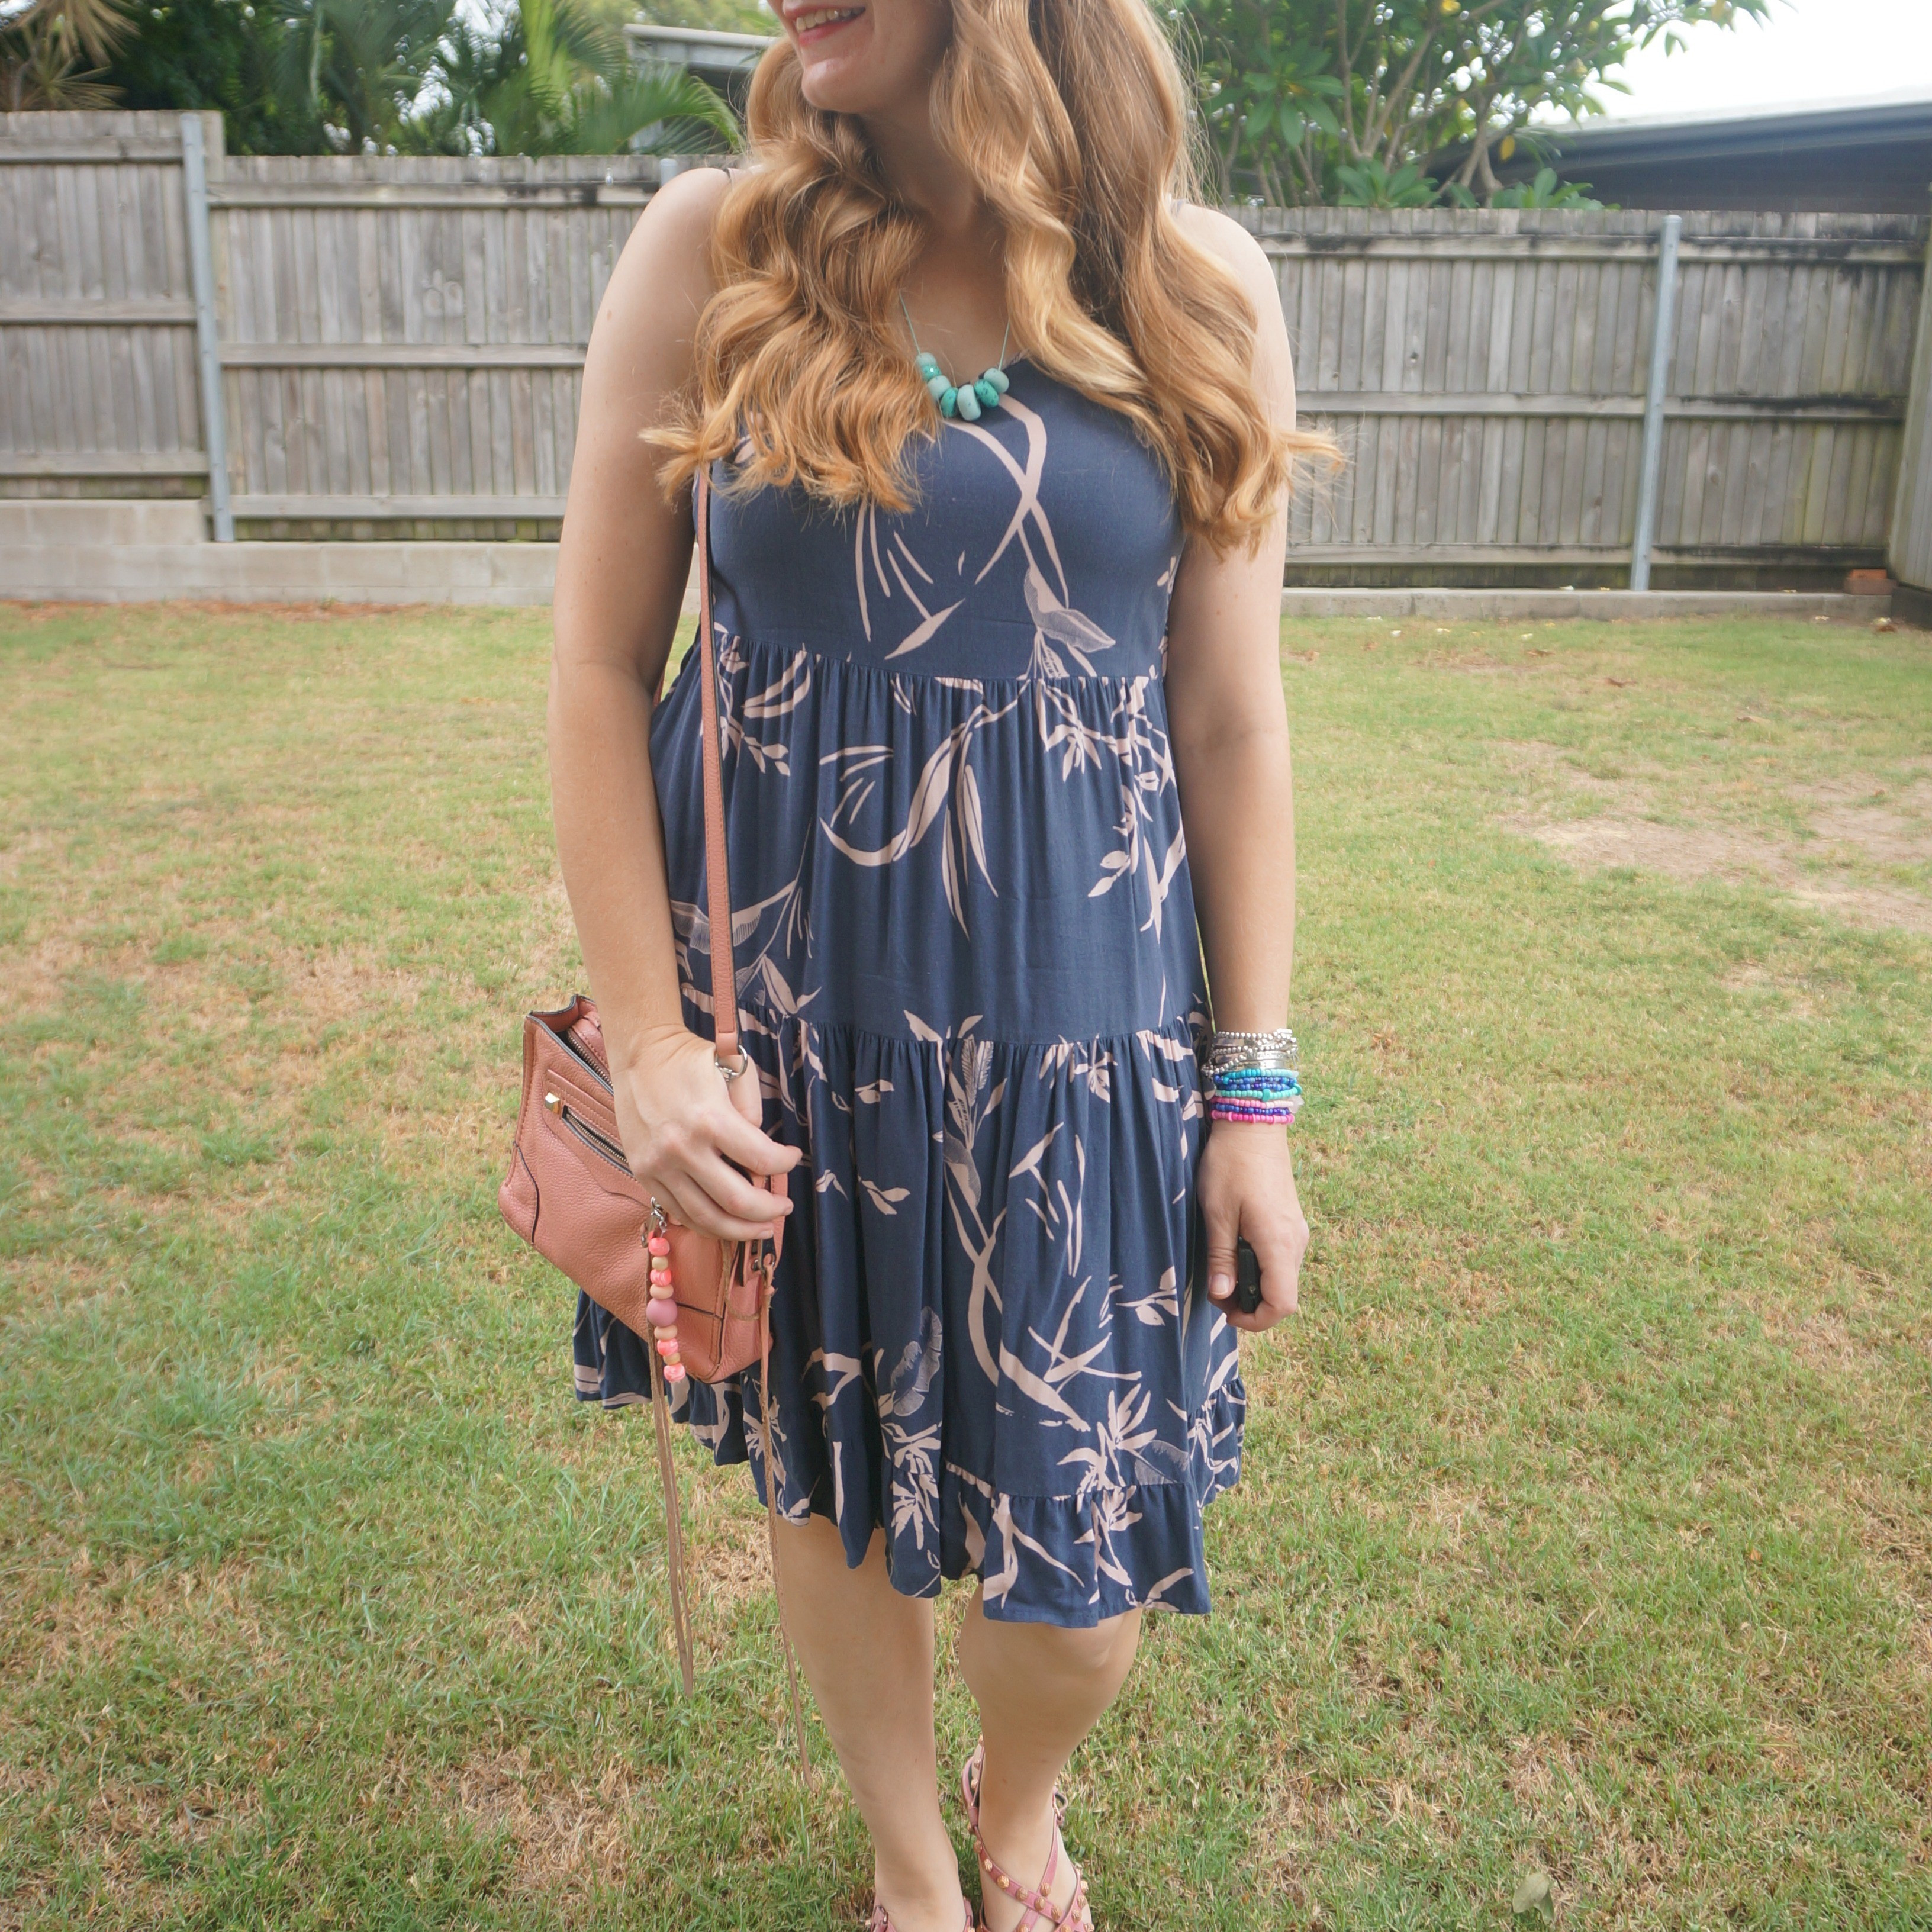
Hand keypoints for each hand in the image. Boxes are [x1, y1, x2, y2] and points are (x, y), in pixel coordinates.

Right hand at [610, 1026, 801, 1241]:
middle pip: (736, 1201)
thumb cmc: (691, 1059)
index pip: (761, 1159)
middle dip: (769, 1210)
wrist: (638, 1055)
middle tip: (784, 1208)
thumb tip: (759, 1156)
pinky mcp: (644, 1174)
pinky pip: (680, 1213)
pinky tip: (726, 1224)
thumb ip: (752, 1110)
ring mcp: (659, 1166)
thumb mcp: (734, 1068)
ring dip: (740, 1230)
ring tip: (761, 1228)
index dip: (785, 1164)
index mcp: (710, 1119)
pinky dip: (707, 1225)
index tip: (793, 1158)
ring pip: (706, 1218)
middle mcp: (682, 1148)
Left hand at [1198, 1122, 1307, 1333]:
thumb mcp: (1217, 1213)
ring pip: (1281, 1277)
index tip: (1226, 1312)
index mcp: (1279, 1243)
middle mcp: (1295, 1242)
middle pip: (1283, 1295)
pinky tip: (1235, 1252)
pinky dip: (1260, 1267)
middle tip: (1215, 1291)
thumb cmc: (1231, 1165)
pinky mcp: (1290, 1221)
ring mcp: (1296, 1231)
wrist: (1253, 1123)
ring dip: (1254, 1285)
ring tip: (1221, 1271)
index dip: (1256, 1320)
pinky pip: (1280, 1259)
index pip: (1282, 1304)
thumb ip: (1221, 1257)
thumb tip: (1222, 1295)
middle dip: (1250, 1304)